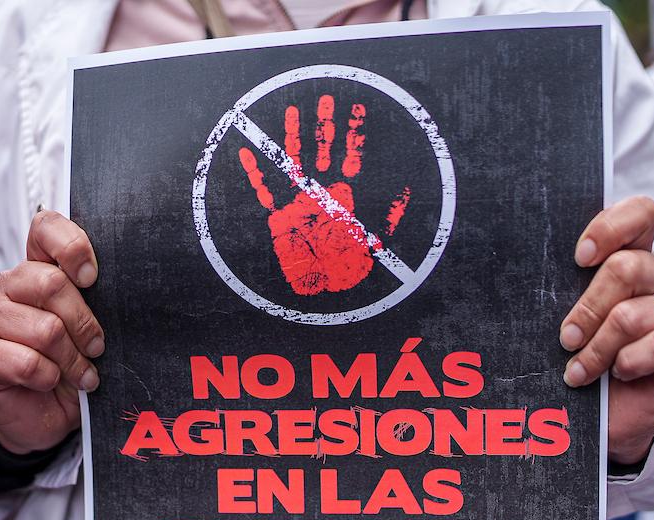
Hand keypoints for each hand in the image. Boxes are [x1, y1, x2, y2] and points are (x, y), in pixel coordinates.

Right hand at [0, 211, 104, 453]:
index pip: (45, 228)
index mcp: (38, 270)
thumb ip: (94, 304)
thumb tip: (119, 291)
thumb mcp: (89, 333)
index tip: (92, 278)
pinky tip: (50, 384)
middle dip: (85, 324)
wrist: (45, 418)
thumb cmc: (72, 369)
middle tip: (97, 349)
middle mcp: (9, 285)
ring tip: (80, 374)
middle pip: (53, 284)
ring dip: (72, 360)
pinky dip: (49, 379)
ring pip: (44, 328)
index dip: (72, 246)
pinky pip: (27, 362)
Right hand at [238, 94, 410, 295]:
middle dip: (324, 125)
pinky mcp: (278, 217)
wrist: (326, 288)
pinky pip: (263, 191)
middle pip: (322, 151)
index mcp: (344, 195)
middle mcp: (321, 193)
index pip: (350, 157)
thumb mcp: (375, 237)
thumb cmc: (351, 265)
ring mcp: (298, 201)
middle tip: (325, 98)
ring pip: (294, 161)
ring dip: (292, 137)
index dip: (353, 134)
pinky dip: (254, 173)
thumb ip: (388, 213)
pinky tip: (247, 151)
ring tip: (290, 111)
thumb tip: (407, 188)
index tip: (356, 109)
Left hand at [559, 197, 653, 464]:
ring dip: (598, 348)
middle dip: (587, 308)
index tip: (578, 259)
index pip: (640, 215)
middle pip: (626, 268)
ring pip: (634, 314)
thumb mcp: (571, 322)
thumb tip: (536, 275)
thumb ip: (567, 292)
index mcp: (635, 258)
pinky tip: (620, 373)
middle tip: (566, 339)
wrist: (607, 418)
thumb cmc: (585, 363)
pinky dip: (631, 362)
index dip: (610, 228)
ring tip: (579, 372)